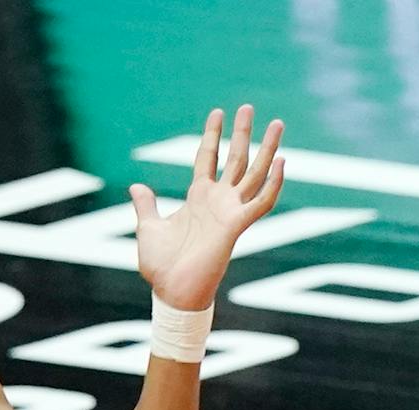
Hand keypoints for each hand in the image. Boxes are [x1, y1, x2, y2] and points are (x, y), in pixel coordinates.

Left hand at [130, 104, 286, 310]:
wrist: (171, 292)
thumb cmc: (161, 266)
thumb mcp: (148, 228)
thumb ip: (146, 206)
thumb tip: (136, 187)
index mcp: (197, 198)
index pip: (208, 158)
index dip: (212, 135)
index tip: (217, 112)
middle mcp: (217, 200)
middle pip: (235, 158)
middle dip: (243, 133)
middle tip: (250, 107)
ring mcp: (229, 211)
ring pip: (254, 173)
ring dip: (267, 149)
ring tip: (277, 124)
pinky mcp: (236, 226)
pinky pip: (261, 203)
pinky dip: (274, 184)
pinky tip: (282, 162)